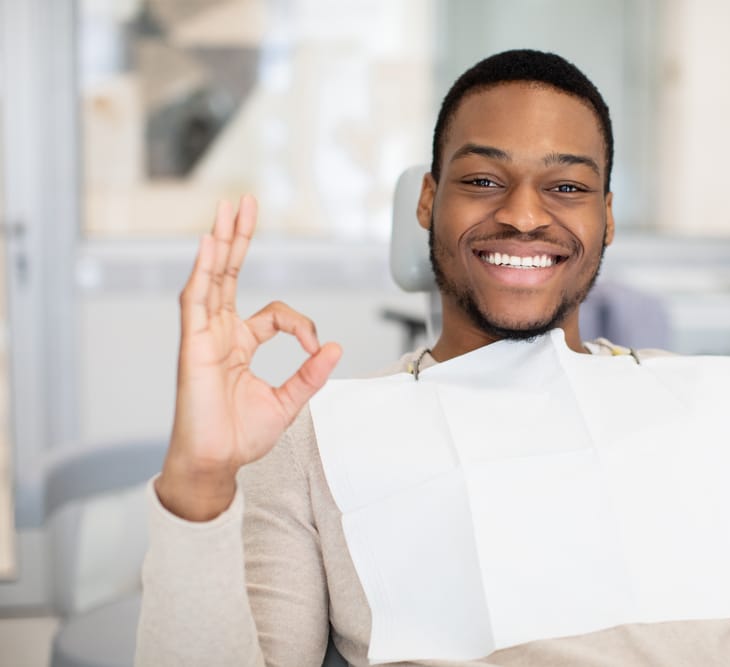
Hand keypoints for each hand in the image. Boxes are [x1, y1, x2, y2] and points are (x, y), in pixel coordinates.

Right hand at [156, 196, 341, 520]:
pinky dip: (202, 270)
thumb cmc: (241, 436)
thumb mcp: (288, 401)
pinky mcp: (192, 345)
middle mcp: (220, 333)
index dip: (301, 324)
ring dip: (220, 241)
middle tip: (245, 202)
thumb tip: (336, 347)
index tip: (316, 348)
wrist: (216, 463)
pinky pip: (195, 300)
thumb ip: (311, 373)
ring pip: (212, 277)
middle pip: (229, 274)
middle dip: (238, 237)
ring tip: (227, 209)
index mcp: (241, 344)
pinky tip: (209, 243)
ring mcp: (204, 336)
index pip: (275, 314)